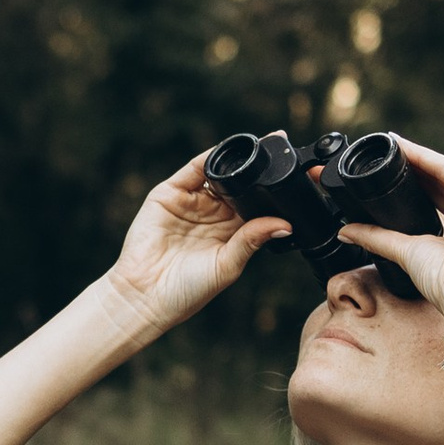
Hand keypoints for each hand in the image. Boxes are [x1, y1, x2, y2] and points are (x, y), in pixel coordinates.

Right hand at [106, 152, 291, 333]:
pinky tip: (227, 154)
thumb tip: (286, 225)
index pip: (255, 203)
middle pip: (239, 183)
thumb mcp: (228, 264)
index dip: (273, 189)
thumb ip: (252, 239)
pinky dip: (209, 159)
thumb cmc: (187, 291)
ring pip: (218, 172)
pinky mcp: (169, 193)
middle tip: (280, 149)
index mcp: (231, 231)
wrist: (146, 295)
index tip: (297, 174)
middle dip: (258, 167)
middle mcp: (212, 213)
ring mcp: (191, 201)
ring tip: (259, 149)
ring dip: (237, 160)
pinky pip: (193, 170)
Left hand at [338, 138, 443, 316]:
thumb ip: (379, 238)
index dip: (420, 179)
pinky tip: (404, 152)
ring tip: (392, 148)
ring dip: (418, 159)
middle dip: (416, 167)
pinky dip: (426, 160)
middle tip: (388, 153)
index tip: (395, 166)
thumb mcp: (408, 252)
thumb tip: (346, 232)